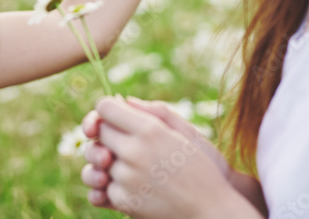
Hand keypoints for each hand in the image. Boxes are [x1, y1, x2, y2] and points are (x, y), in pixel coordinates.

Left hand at [81, 96, 247, 217]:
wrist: (213, 211)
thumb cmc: (202, 168)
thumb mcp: (184, 132)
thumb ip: (152, 112)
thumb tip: (122, 99)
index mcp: (150, 130)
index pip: (104, 108)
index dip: (107, 110)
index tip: (115, 118)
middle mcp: (134, 153)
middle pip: (98, 134)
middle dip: (105, 135)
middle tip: (119, 142)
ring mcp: (127, 180)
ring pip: (95, 163)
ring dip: (103, 163)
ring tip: (116, 165)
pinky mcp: (125, 203)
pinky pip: (100, 190)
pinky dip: (107, 188)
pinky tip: (120, 185)